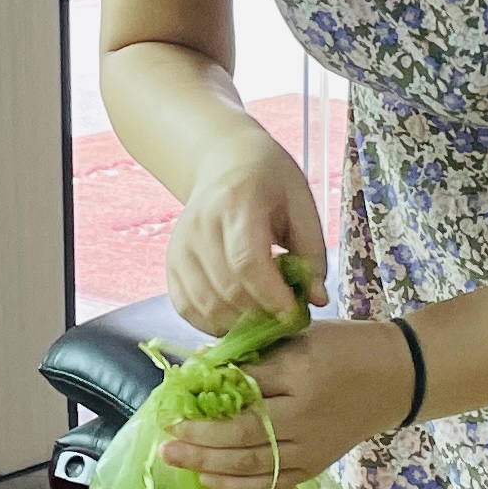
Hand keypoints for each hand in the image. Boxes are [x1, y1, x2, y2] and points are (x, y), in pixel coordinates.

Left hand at [161, 319, 415, 488]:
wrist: (397, 378)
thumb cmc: (345, 348)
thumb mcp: (301, 337)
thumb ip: (256, 354)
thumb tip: (201, 366)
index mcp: (300, 374)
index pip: (243, 386)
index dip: (205, 391)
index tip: (174, 392)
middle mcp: (304, 416)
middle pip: (241, 433)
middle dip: (198, 436)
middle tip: (164, 434)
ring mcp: (310, 447)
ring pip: (251, 463)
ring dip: (207, 462)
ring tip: (173, 457)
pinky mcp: (315, 466)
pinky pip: (271, 484)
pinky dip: (237, 487)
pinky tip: (207, 479)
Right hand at [163, 134, 325, 338]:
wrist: (226, 163)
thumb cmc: (270, 182)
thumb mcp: (301, 204)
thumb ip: (312, 252)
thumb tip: (316, 300)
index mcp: (236, 202)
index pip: (247, 262)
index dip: (271, 296)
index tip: (294, 314)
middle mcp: (200, 224)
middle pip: (226, 289)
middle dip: (259, 316)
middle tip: (284, 321)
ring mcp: (180, 245)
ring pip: (206, 304)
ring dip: (238, 325)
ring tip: (263, 321)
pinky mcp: (171, 263)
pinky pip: (186, 307)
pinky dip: (211, 324)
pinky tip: (236, 321)